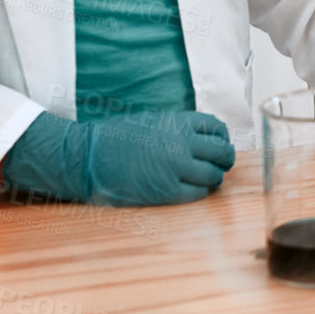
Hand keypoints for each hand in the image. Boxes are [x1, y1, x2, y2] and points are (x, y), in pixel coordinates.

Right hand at [2, 110, 235, 206]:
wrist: (89, 156)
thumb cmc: (117, 137)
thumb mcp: (153, 121)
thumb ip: (178, 127)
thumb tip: (201, 137)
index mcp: (179, 122)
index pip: (217, 128)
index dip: (222, 138)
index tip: (220, 144)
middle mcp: (183, 142)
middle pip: (222, 152)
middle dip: (225, 159)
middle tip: (222, 164)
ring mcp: (176, 168)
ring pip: (213, 174)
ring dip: (215, 177)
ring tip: (209, 179)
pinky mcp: (167, 191)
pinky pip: (197, 193)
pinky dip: (201, 192)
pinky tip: (195, 190)